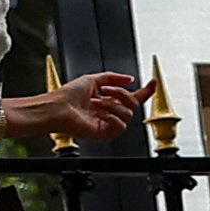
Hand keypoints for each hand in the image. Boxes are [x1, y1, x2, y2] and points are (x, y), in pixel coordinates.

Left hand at [0, 71, 145, 146]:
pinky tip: (100, 113)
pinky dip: (112, 117)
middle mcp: (109, 112)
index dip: (145, 91)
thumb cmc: (67, 95)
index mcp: (107, 101)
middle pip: (134, 104)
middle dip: (122, 94)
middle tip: (107, 90)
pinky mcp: (105, 133)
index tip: (153, 83)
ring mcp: (107, 124)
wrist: (56, 107)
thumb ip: (112, 77)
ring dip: (112, 104)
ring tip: (96, 102)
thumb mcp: (92, 79)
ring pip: (128, 114)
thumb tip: (130, 79)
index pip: (131, 98)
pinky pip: (121, 126)